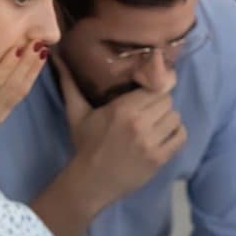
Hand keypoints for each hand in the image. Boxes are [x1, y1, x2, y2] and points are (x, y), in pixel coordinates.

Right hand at [0, 41, 46, 160]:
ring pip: (21, 91)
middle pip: (12, 85)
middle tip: (38, 41)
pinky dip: (30, 78)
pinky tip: (37, 63)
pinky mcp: (7, 115)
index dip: (7, 64)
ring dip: (34, 69)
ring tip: (43, 48)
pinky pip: (21, 95)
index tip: (18, 46)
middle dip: (27, 63)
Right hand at [53, 56, 186, 210]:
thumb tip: (55, 54)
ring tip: (156, 124)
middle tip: (150, 111)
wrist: (91, 182)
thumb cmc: (85, 145)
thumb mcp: (76, 113)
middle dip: (160, 103)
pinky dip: (176, 134)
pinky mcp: (159, 158)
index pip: (154, 87)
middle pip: (167, 100)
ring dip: (168, 119)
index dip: (153, 89)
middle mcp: (138, 123)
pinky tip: (164, 136)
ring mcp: (150, 142)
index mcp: (122, 109)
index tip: (148, 93)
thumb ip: (70, 83)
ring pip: (175, 117)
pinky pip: (181, 136)